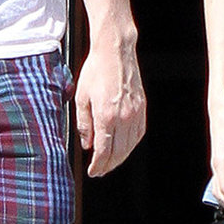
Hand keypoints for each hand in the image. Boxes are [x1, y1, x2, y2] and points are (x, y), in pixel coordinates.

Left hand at [74, 38, 145, 175]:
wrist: (115, 52)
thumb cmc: (95, 71)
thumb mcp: (81, 98)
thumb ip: (84, 124)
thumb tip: (87, 145)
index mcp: (106, 115)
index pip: (103, 151)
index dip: (97, 165)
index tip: (92, 171)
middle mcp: (123, 116)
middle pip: (118, 152)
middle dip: (108, 166)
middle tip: (99, 172)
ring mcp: (135, 113)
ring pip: (130, 145)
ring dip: (120, 158)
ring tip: (110, 163)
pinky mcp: (142, 107)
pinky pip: (138, 133)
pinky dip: (131, 145)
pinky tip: (123, 148)